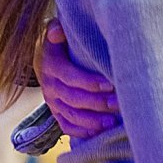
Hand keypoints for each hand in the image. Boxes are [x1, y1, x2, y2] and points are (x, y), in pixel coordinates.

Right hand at [37, 19, 118, 138]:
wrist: (44, 59)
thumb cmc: (61, 43)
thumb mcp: (56, 32)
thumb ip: (57, 29)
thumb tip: (56, 31)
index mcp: (51, 65)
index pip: (70, 76)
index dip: (90, 82)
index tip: (110, 84)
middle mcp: (49, 85)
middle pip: (73, 98)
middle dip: (97, 103)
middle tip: (118, 104)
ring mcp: (52, 102)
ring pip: (71, 115)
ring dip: (92, 121)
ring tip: (112, 123)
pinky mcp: (56, 113)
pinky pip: (67, 126)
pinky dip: (82, 131)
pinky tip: (99, 133)